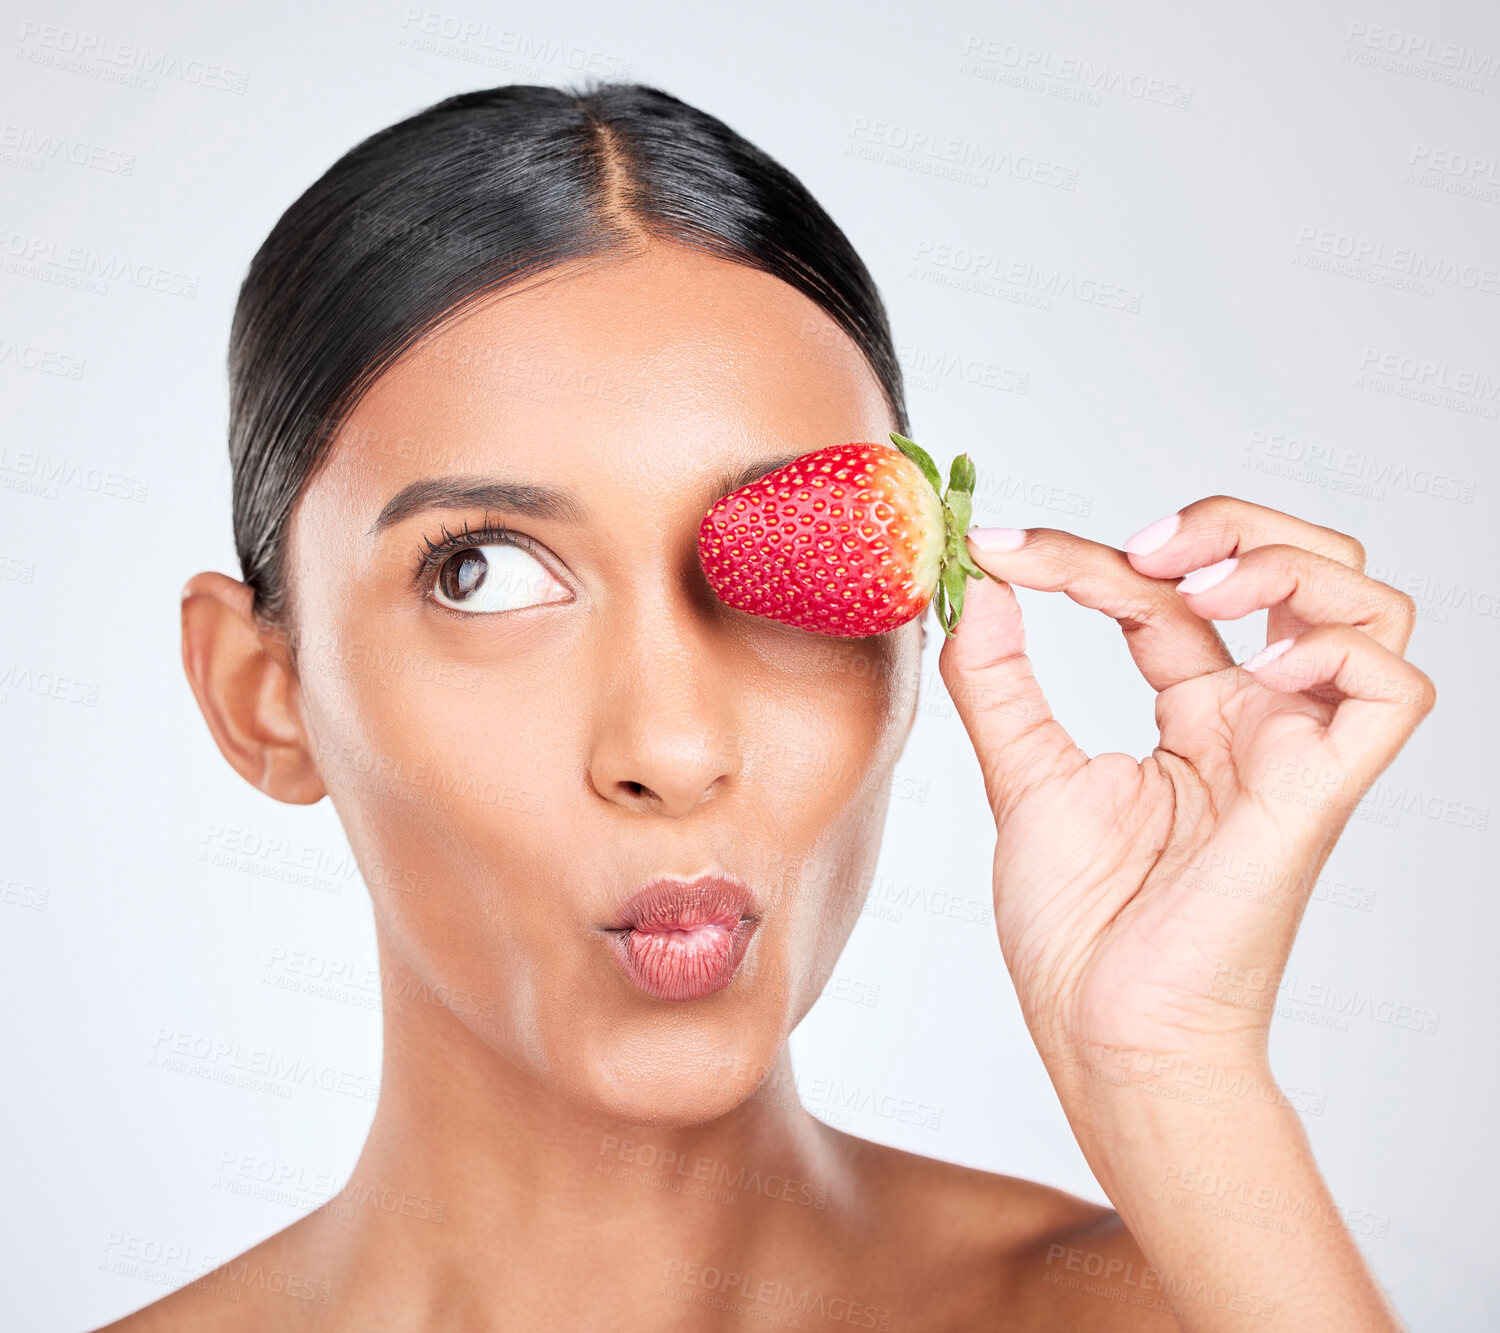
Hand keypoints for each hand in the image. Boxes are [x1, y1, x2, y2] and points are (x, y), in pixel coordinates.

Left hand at [938, 496, 1434, 1087]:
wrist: (1103, 1032)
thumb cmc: (1077, 931)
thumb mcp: (1022, 776)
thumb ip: (998, 680)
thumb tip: (982, 584)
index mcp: (1192, 716)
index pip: (1163, 597)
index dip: (1086, 556)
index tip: (997, 547)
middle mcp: (1255, 722)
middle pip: (1299, 568)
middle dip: (1228, 523)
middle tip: (1140, 550)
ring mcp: (1294, 752)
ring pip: (1367, 603)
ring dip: (1286, 562)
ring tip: (1196, 585)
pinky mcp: (1321, 792)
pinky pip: (1389, 689)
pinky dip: (1335, 646)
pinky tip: (1255, 661)